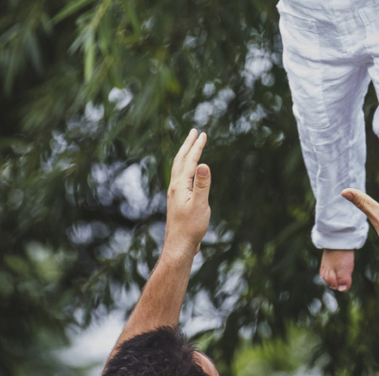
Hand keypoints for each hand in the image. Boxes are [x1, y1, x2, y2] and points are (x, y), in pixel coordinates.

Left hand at [162, 129, 210, 261]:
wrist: (179, 247)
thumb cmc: (191, 227)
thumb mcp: (200, 205)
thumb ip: (202, 184)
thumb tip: (203, 163)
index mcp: (180, 185)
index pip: (190, 161)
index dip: (197, 146)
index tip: (203, 134)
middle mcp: (174, 186)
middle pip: (180, 160)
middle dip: (188, 145)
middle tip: (194, 131)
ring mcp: (174, 193)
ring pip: (178, 168)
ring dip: (184, 154)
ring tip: (189, 146)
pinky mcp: (176, 200)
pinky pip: (179, 176)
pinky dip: (183, 166)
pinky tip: (187, 171)